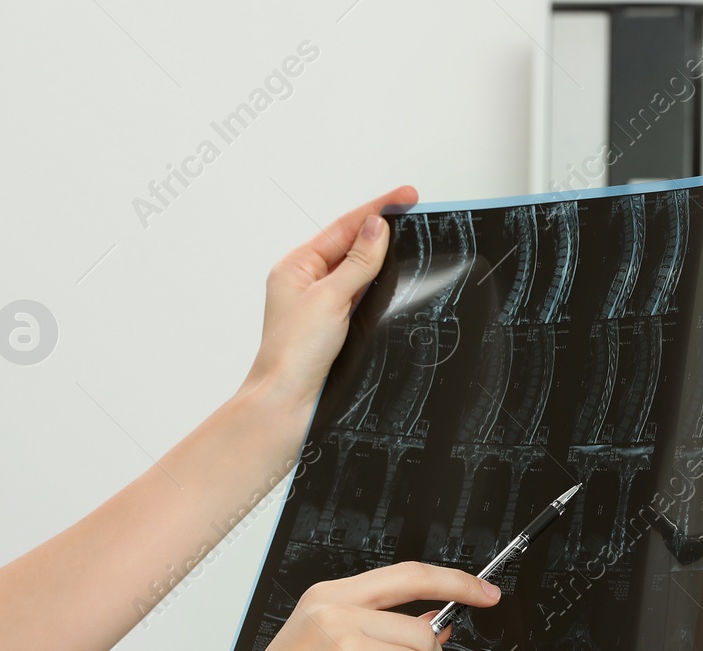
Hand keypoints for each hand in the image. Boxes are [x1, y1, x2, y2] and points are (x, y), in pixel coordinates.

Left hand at [242, 185, 419, 412]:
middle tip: (415, 212)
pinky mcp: (338, 328)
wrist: (287, 404)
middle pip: (353, 245)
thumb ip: (357, 263)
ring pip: (361, 272)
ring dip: (384, 259)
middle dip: (383, 229)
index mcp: (296, 267)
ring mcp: (324, 306)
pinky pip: (364, 298)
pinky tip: (397, 283)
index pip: (344, 227)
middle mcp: (309, 283)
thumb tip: (376, 227)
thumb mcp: (329, 299)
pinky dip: (382, 288)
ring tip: (412, 241)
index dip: (377, 209)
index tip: (406, 195)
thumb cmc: (291, 355)